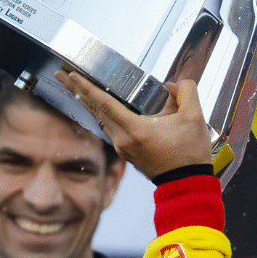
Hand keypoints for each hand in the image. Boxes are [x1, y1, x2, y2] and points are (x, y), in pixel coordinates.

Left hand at [55, 70, 212, 178]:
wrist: (187, 184)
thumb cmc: (189, 155)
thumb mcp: (194, 118)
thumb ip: (185, 93)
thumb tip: (174, 85)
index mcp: (136, 129)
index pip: (104, 103)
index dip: (87, 86)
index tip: (71, 74)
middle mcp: (124, 139)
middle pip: (95, 110)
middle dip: (77, 90)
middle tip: (61, 74)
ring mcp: (123, 148)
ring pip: (100, 119)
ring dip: (88, 102)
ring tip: (77, 87)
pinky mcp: (127, 153)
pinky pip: (110, 128)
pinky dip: (102, 114)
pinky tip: (101, 107)